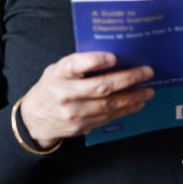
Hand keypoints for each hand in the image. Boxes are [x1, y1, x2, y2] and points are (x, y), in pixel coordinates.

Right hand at [20, 52, 154, 148]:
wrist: (33, 119)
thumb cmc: (52, 86)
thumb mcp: (58, 69)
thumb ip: (79, 64)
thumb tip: (115, 58)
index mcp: (59, 73)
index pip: (76, 64)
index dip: (96, 60)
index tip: (114, 57)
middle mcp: (65, 93)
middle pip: (101, 86)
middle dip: (128, 79)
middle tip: (147, 72)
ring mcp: (73, 113)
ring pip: (109, 104)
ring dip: (133, 97)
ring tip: (148, 91)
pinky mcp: (81, 126)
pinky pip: (108, 117)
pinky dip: (125, 109)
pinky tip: (137, 103)